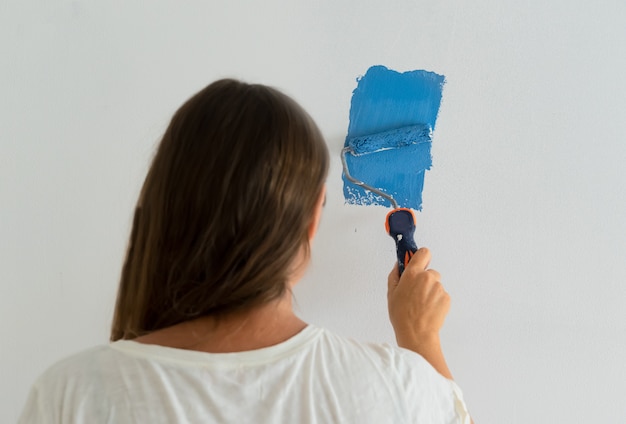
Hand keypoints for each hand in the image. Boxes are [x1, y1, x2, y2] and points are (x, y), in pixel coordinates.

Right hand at [387, 248, 451, 378]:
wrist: (417, 333)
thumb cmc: (402, 315)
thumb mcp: (391, 293)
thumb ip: (395, 275)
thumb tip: (398, 266)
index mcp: (413, 273)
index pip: (423, 253)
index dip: (421, 257)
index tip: (418, 262)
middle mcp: (428, 277)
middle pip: (429, 272)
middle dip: (424, 280)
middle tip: (416, 294)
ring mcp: (439, 288)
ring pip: (436, 285)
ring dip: (430, 291)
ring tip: (421, 305)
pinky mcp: (447, 298)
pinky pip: (441, 295)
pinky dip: (436, 301)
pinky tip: (428, 310)